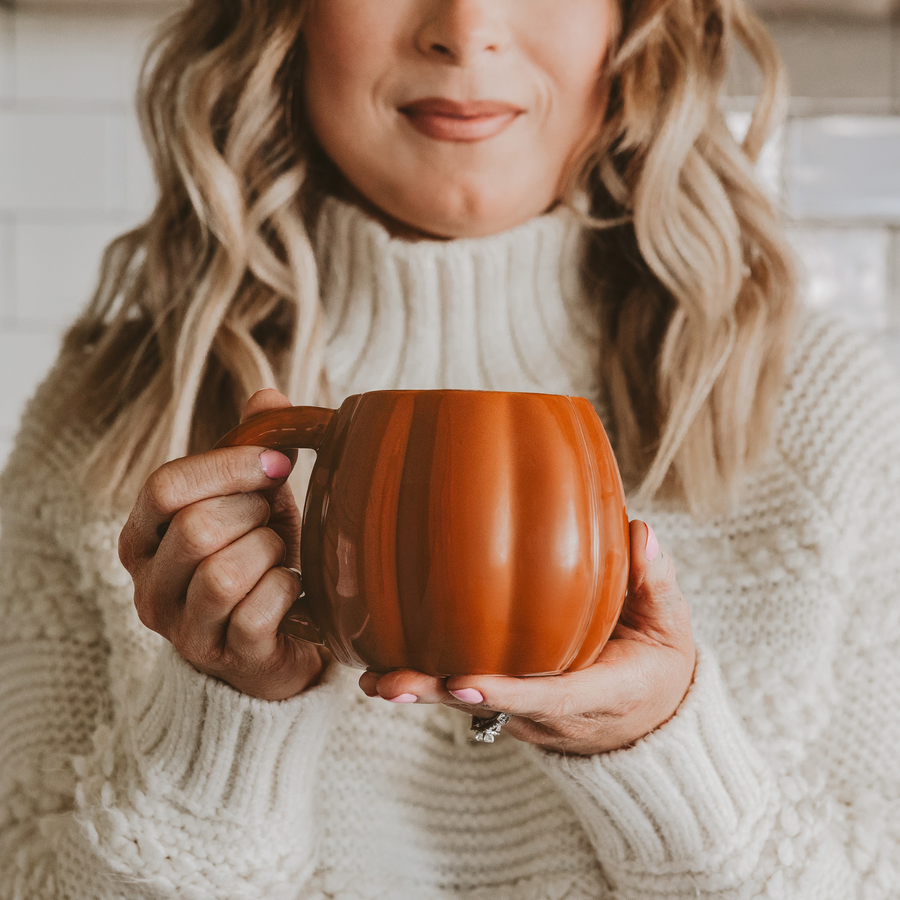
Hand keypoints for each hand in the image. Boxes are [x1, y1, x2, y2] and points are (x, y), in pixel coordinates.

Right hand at [119, 388, 323, 700]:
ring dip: (269, 554)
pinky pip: (255, 614)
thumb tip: (269, 397)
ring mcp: (183, 630)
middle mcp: (149, 586)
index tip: (278, 463)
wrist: (278, 640)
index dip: (228, 467)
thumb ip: (253, 451)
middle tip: (274, 522)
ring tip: (279, 556)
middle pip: (195, 529)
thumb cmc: (260, 560)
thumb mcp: (256, 500)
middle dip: (254, 515)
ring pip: (222, 575)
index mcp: (144, 537)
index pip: (164, 487)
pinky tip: (293, 590)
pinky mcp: (225, 659)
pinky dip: (286, 591)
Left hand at [358, 520, 695, 754]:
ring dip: (421, 689)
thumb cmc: (656, 664)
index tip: (462, 682)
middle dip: (438, 695)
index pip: (547, 697)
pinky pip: (465, 689)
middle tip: (389, 685)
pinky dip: (429, 677)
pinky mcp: (510, 701)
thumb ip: (656, 583)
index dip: (504, 692)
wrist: (649, 718)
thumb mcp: (671, 627)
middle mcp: (550, 710)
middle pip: (488, 706)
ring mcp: (525, 711)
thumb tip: (639, 535)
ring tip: (372, 677)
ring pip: (468, 702)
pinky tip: (385, 659)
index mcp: (596, 694)